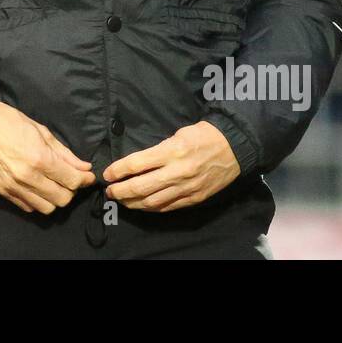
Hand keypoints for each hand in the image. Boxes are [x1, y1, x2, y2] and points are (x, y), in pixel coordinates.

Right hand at [0, 87, 96, 213]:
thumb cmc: (8, 120)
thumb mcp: (41, 131)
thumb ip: (64, 153)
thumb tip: (84, 167)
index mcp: (39, 158)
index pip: (72, 181)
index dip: (85, 180)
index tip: (88, 176)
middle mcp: (27, 177)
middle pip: (63, 199)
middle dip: (72, 190)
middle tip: (71, 178)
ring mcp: (13, 187)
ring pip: (47, 208)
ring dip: (55, 198)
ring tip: (54, 184)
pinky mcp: (2, 191)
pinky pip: (28, 207)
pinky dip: (38, 201)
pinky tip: (38, 187)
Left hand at [102, 120, 239, 210]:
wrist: (234, 147)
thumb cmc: (203, 135)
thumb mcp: (177, 134)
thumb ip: (157, 150)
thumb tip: (136, 163)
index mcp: (171, 151)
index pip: (136, 164)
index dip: (118, 170)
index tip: (107, 174)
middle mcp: (177, 172)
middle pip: (140, 187)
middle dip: (120, 191)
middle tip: (109, 191)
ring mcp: (186, 188)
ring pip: (152, 201)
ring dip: (132, 203)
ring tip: (121, 200)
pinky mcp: (194, 198)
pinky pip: (167, 207)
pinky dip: (151, 208)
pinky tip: (141, 205)